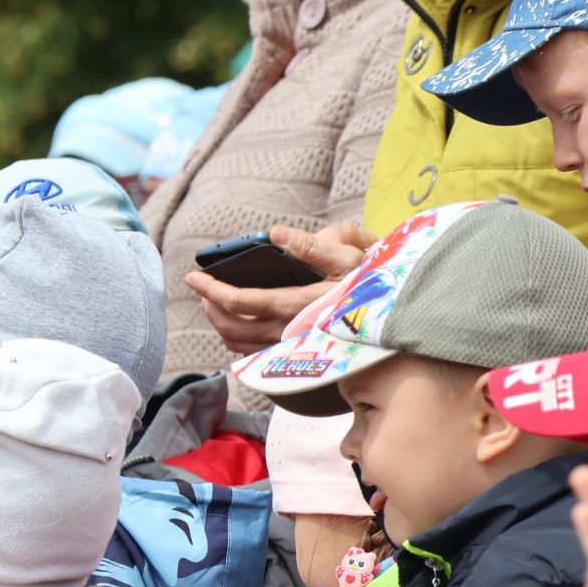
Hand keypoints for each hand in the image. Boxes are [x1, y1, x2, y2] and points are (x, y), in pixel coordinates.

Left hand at [184, 221, 370, 356]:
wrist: (394, 314)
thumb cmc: (371, 281)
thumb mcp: (349, 257)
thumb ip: (311, 245)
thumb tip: (276, 232)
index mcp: (298, 305)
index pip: (240, 302)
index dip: (211, 290)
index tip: (193, 276)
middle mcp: (289, 331)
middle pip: (230, 326)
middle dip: (209, 306)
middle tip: (202, 286)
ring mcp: (289, 346)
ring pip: (237, 343)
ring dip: (219, 323)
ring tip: (214, 301)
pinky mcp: (294, 353)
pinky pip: (253, 352)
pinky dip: (236, 337)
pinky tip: (236, 321)